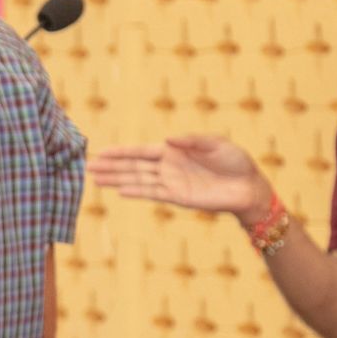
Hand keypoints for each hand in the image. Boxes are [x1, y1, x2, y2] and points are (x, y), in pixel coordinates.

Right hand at [88, 136, 273, 226]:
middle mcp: (168, 167)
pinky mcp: (178, 198)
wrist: (248, 187)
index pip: (141, 151)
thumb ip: (191, 140)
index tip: (101, 152)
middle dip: (111, 166)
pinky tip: (121, 190)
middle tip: (88, 167)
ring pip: (138, 180)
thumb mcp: (215, 143)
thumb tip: (168, 139)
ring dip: (117, 180)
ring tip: (96, 179)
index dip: (121, 152)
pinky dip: (137, 191)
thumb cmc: (235, 161)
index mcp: (174, 150)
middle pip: (133, 166)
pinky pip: (153, 193)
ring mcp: (171, 183)